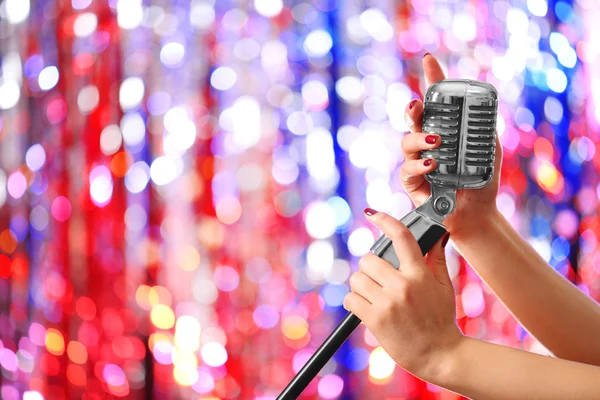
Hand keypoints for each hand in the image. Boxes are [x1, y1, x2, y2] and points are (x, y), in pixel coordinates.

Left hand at [343, 210, 462, 380]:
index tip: (373, 214)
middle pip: (369, 260)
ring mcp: (388, 302)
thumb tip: (438, 233)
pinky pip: (350, 300)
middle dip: (370, 269)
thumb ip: (436, 258)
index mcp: (420, 274)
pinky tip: (365, 309)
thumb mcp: (444, 286)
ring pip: (357, 279)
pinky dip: (354, 303)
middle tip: (379, 281)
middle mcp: (403, 285)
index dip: (385, 221)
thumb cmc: (441, 319)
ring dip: (361, 287)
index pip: (402, 238)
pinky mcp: (375, 319)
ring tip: (375, 298)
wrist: (440, 355)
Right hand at [400, 54, 502, 238]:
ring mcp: (417, 162)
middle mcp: (427, 144)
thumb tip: (486, 107)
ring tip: (437, 143)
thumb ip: (485, 129)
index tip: (429, 60)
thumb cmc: (481, 182)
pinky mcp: (412, 183)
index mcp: (444, 131)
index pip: (435, 102)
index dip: (431, 80)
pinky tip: (431, 164)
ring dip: (418, 139)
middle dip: (412, 109)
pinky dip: (418, 165)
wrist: (477, 213)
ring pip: (406, 142)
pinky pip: (407, 169)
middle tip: (418, 104)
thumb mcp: (489, 150)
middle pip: (412, 119)